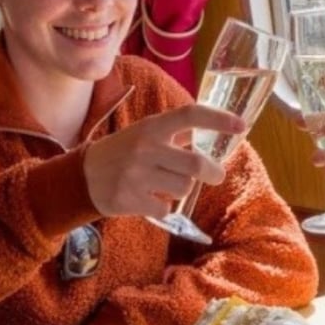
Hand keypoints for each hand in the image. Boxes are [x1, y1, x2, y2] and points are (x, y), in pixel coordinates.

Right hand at [83, 104, 244, 217]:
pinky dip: (164, 207)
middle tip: (216, 175)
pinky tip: (150, 199)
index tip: (241, 125)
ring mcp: (136, 175)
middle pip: (196, 165)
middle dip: (214, 172)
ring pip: (184, 188)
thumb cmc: (122, 152)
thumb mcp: (145, 133)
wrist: (83, 177)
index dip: (218, 119)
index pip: (190, 115)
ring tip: (167, 185)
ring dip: (183, 189)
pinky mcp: (130, 199)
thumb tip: (215, 131)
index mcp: (151, 127)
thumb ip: (176, 133)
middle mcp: (145, 148)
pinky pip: (166, 208)